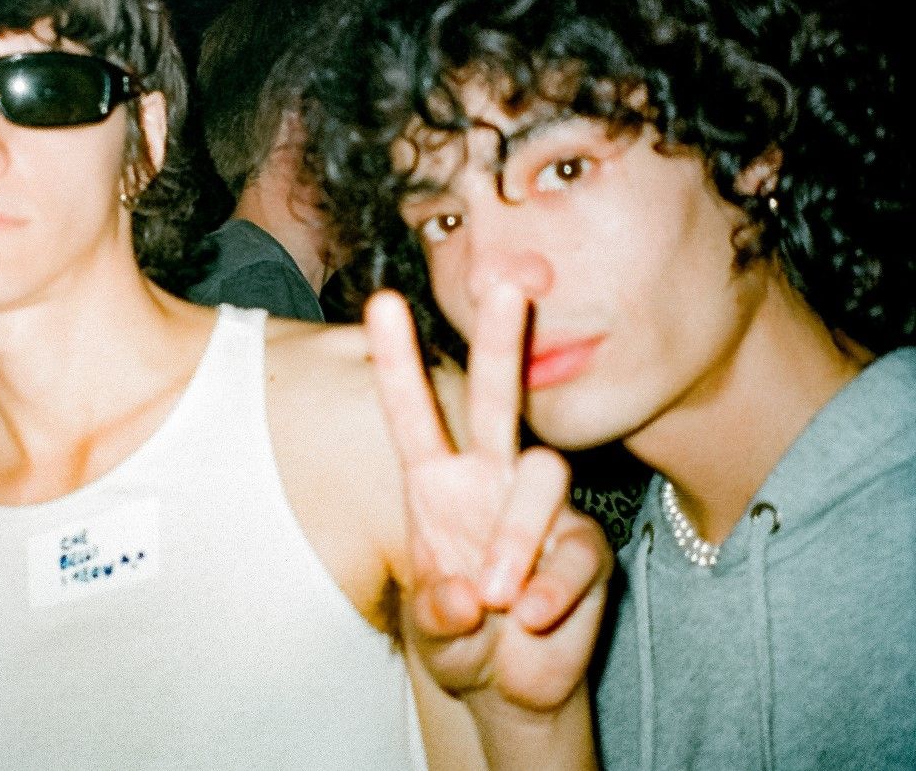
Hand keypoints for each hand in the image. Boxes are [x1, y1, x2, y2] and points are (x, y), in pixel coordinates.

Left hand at [365, 284, 610, 718]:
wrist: (509, 685)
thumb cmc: (458, 636)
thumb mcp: (431, 630)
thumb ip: (437, 615)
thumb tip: (466, 596)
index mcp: (435, 481)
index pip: (413, 412)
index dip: (399, 360)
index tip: (383, 301)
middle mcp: (490, 478)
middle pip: (498, 396)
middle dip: (501, 340)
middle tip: (504, 285)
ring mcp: (540, 509)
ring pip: (541, 474)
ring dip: (516, 536)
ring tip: (499, 597)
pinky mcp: (585, 549)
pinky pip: (577, 552)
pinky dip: (553, 587)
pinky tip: (531, 616)